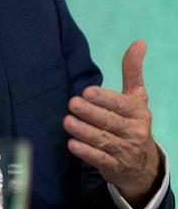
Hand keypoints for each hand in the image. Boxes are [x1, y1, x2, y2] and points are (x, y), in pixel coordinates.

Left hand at [63, 40, 161, 207]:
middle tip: (72, 103)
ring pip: (103, 139)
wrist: (142, 164)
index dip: (104, 98)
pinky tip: (72, 145)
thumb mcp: (136, 97)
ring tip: (67, 121)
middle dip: (90, 113)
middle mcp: (134, 131)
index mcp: (138, 112)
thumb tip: (139, 42)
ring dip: (84, 131)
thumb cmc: (132, 122)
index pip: (120, 104)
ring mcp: (125, 150)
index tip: (87, 91)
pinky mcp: (114, 166)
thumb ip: (132, 70)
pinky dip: (86, 152)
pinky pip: (100, 159)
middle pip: (109, 121)